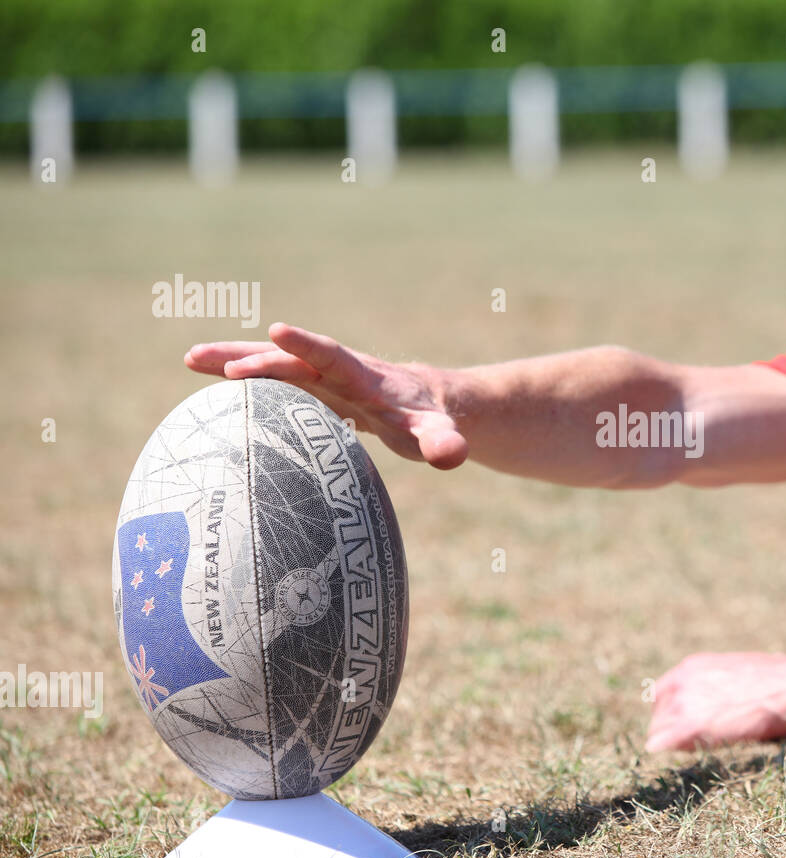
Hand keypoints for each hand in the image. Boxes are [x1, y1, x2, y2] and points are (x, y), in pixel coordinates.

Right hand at [184, 323, 467, 468]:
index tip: (276, 330)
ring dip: (234, 360)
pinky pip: (271, 379)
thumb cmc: (430, 420)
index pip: (334, 357)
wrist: (429, 402)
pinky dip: (240, 376)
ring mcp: (321, 378)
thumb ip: (443, 442)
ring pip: (274, 364)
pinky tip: (203, 376)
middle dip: (253, 358)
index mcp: (366, 378)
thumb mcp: (438, 434)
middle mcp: (338, 371)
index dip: (307, 345)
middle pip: (292, 359)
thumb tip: (452, 455)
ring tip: (191, 358)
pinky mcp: (310, 389)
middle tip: (207, 360)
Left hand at [644, 652, 785, 751]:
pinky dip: (666, 750)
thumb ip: (736, 672)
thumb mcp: (748, 665)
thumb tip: (773, 662)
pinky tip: (680, 753)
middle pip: (659, 711)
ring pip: (658, 729)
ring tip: (691, 747)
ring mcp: (682, 704)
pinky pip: (661, 743)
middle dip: (668, 726)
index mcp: (692, 667)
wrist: (783, 691)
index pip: (664, 690)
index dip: (671, 708)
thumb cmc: (776, 678)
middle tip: (684, 740)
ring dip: (671, 740)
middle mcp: (681, 682)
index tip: (681, 720)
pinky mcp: (688, 726)